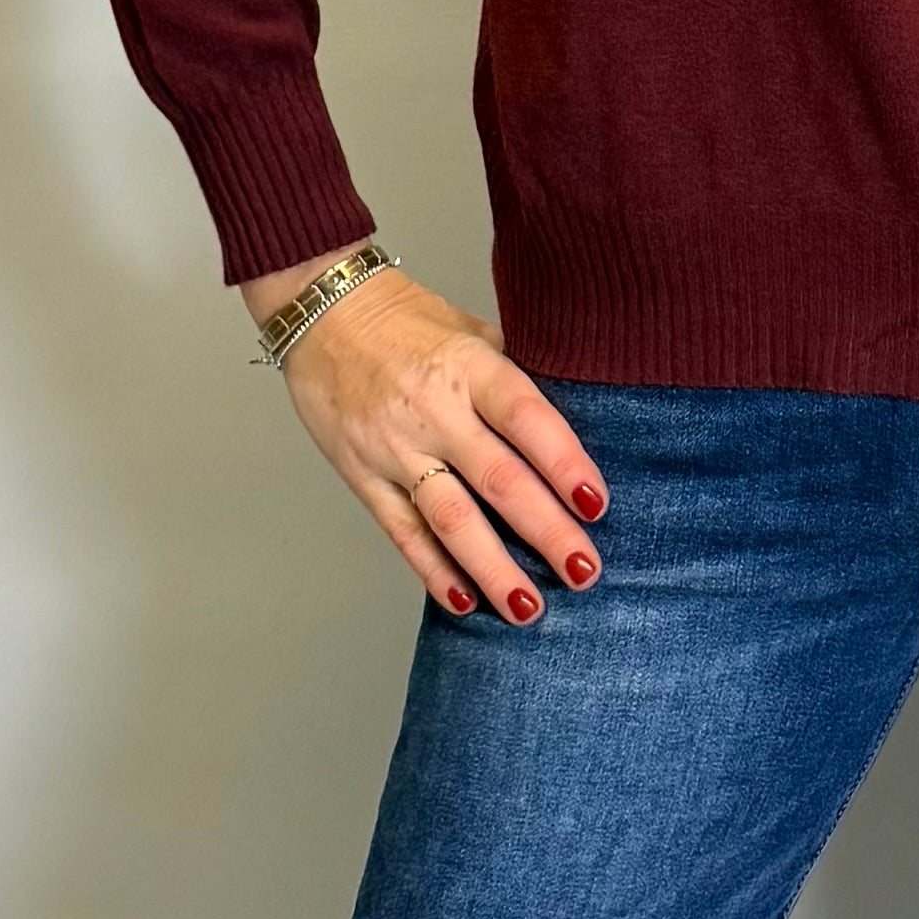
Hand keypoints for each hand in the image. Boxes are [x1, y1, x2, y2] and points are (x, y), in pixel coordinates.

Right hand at [240, 252, 610, 624]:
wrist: (321, 310)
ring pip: (451, 518)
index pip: (527, 418)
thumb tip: (573, 426)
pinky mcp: (362, 474)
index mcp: (469, 367)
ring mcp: (394, 447)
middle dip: (546, 532)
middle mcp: (433, 410)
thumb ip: (516, 377)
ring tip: (529, 608)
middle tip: (585, 570)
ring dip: (493, 568)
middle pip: (498, 479)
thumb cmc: (407, 320)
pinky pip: (402, 530)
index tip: (597, 504)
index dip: (565, 462)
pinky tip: (465, 601)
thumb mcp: (472, 330)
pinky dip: (433, 570)